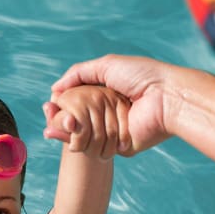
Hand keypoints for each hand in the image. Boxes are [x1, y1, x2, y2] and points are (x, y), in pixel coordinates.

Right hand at [46, 55, 175, 156]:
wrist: (167, 98)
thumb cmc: (143, 76)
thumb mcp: (107, 65)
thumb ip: (79, 73)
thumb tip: (55, 89)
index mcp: (107, 93)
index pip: (77, 101)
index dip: (61, 104)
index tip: (49, 105)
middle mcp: (108, 113)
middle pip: (77, 120)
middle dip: (59, 119)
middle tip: (47, 115)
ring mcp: (112, 132)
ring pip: (82, 136)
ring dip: (65, 131)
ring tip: (52, 125)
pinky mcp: (118, 147)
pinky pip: (94, 148)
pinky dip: (79, 142)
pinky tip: (66, 135)